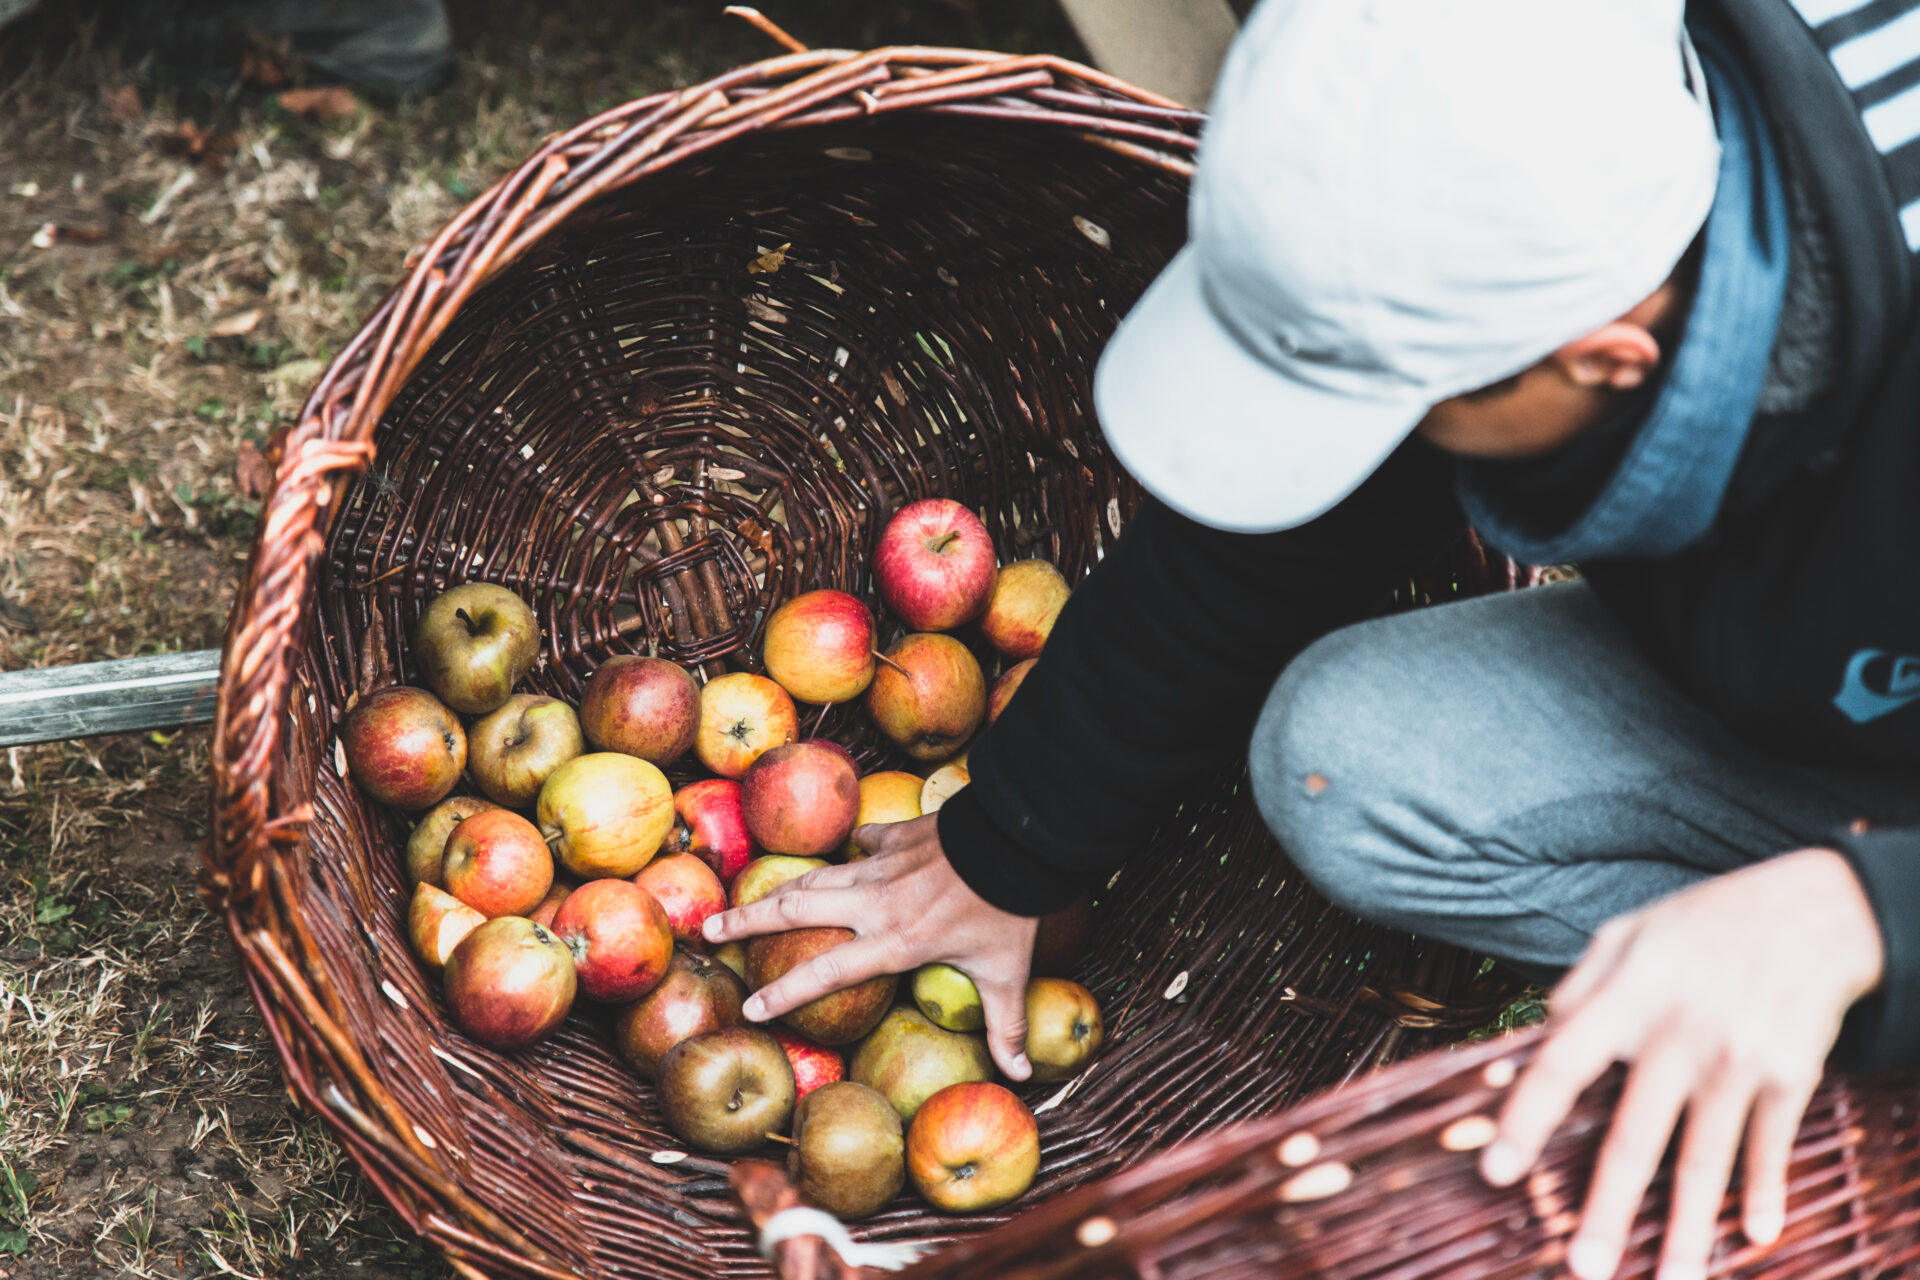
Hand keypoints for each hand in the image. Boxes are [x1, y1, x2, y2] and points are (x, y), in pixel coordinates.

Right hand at [702, 814, 1039, 1077]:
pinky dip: (850, 852)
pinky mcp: (895, 836)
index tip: (751, 1009)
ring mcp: (880, 865)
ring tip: (745, 898)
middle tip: (709, 930)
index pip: (824, 973)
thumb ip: (1006, 1024)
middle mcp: (874, 903)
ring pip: (815, 877)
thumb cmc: (1008, 911)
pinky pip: (862, 843)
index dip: (784, 994)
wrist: (1016, 837)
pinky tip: (847, 856)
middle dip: (746, 921)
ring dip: (777, 889)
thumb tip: (1021, 1074)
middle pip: (793, 910)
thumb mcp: (1006, 973)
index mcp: (893, 941)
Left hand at [1481, 848, 1883, 1279]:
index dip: (1527, 1118)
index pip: (1563, 1064)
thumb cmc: (1706, 922)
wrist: (1815, 910)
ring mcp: (1738, 1059)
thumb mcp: (1629, 931)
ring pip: (1705, 1157)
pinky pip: (1770, 1145)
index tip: (1497, 1170)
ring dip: (1688, 1228)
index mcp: (1628, 996)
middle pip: (1636, 1134)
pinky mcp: (1790, 1075)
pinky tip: (1754, 1235)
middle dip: (1608, 1207)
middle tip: (1581, 1266)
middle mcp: (1680, 1034)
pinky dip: (1765, 1191)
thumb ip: (1578, 985)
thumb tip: (1538, 1035)